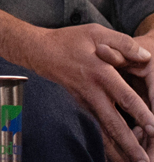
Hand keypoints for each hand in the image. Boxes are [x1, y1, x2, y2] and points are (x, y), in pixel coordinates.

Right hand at [0, 22, 153, 161]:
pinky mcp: (82, 106)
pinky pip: (97, 128)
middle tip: (145, 161)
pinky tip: (118, 156)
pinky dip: (108, 145)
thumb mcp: (96, 32)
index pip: (125, 97)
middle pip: (114, 123)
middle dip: (131, 144)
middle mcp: (93, 92)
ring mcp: (86, 102)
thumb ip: (123, 43)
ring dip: (120, 150)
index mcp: (101, 74)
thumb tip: (146, 56)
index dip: (141, 113)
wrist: (38, 51)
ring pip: (105, 130)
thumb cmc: (68, 40)